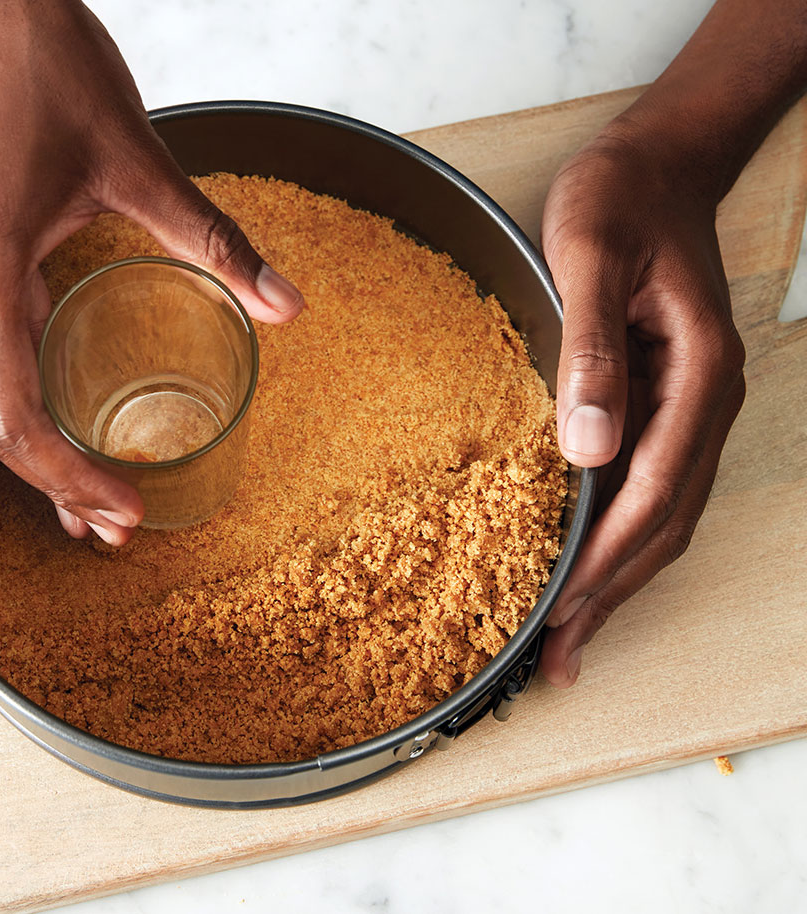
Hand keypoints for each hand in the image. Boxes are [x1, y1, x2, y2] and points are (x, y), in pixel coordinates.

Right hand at [0, 0, 303, 544]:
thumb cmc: (42, 62)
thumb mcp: (137, 161)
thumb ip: (215, 241)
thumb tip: (286, 303)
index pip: (14, 415)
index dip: (68, 479)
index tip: (123, 513)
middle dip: (50, 483)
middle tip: (115, 525)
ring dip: (31, 452)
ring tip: (89, 496)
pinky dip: (16, 401)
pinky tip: (58, 423)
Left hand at [539, 124, 745, 686]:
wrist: (657, 164)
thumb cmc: (622, 199)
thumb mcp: (591, 258)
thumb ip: (593, 351)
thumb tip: (589, 450)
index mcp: (699, 373)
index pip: (655, 489)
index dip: (610, 557)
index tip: (567, 610)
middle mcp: (705, 401)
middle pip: (666, 520)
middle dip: (613, 591)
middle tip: (561, 655)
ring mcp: (689, 405)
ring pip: (662, 512)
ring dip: (618, 575)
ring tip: (571, 633)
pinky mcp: (663, 400)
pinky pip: (646, 481)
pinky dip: (616, 532)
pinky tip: (584, 559)